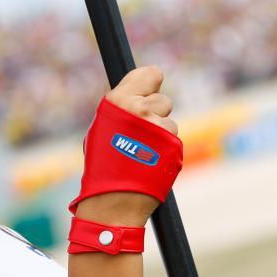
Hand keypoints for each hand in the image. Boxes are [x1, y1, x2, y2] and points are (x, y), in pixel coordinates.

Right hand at [76, 65, 176, 226]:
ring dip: (161, 136)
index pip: (150, 74)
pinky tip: (151, 163)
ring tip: (142, 154)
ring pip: (170, 123)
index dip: (150, 85)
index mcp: (119, 100)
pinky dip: (167, 152)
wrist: (112, 201)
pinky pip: (174, 143)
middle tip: (139, 135)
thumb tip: (142, 91)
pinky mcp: (173, 146)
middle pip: (163, 100)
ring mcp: (159, 128)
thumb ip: (124, 106)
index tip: (147, 93)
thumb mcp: (102, 127)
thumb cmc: (102, 165)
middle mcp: (140, 110)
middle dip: (155, 114)